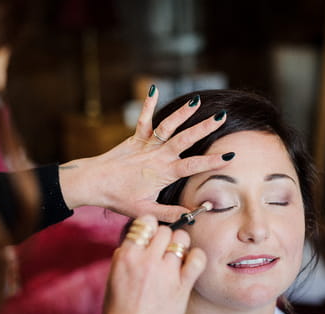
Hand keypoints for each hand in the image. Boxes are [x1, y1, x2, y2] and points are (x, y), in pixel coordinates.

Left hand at [58, 86, 231, 221]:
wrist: (93, 183)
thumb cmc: (119, 198)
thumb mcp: (146, 211)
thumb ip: (170, 213)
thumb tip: (193, 214)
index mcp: (163, 173)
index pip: (193, 166)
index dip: (212, 161)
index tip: (230, 156)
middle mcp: (157, 156)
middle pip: (184, 139)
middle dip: (203, 128)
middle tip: (221, 117)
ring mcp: (146, 145)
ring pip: (167, 126)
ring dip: (182, 113)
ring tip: (196, 101)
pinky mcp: (135, 139)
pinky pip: (143, 120)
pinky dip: (148, 104)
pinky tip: (153, 89)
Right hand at [102, 215, 205, 313]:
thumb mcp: (112, 279)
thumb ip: (124, 257)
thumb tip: (135, 243)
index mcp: (126, 256)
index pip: (143, 222)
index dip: (149, 226)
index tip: (151, 234)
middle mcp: (147, 260)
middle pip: (164, 229)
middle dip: (165, 236)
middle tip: (164, 249)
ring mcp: (166, 272)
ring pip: (181, 238)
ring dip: (180, 243)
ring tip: (177, 255)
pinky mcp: (183, 286)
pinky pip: (198, 259)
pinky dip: (197, 257)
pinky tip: (191, 263)